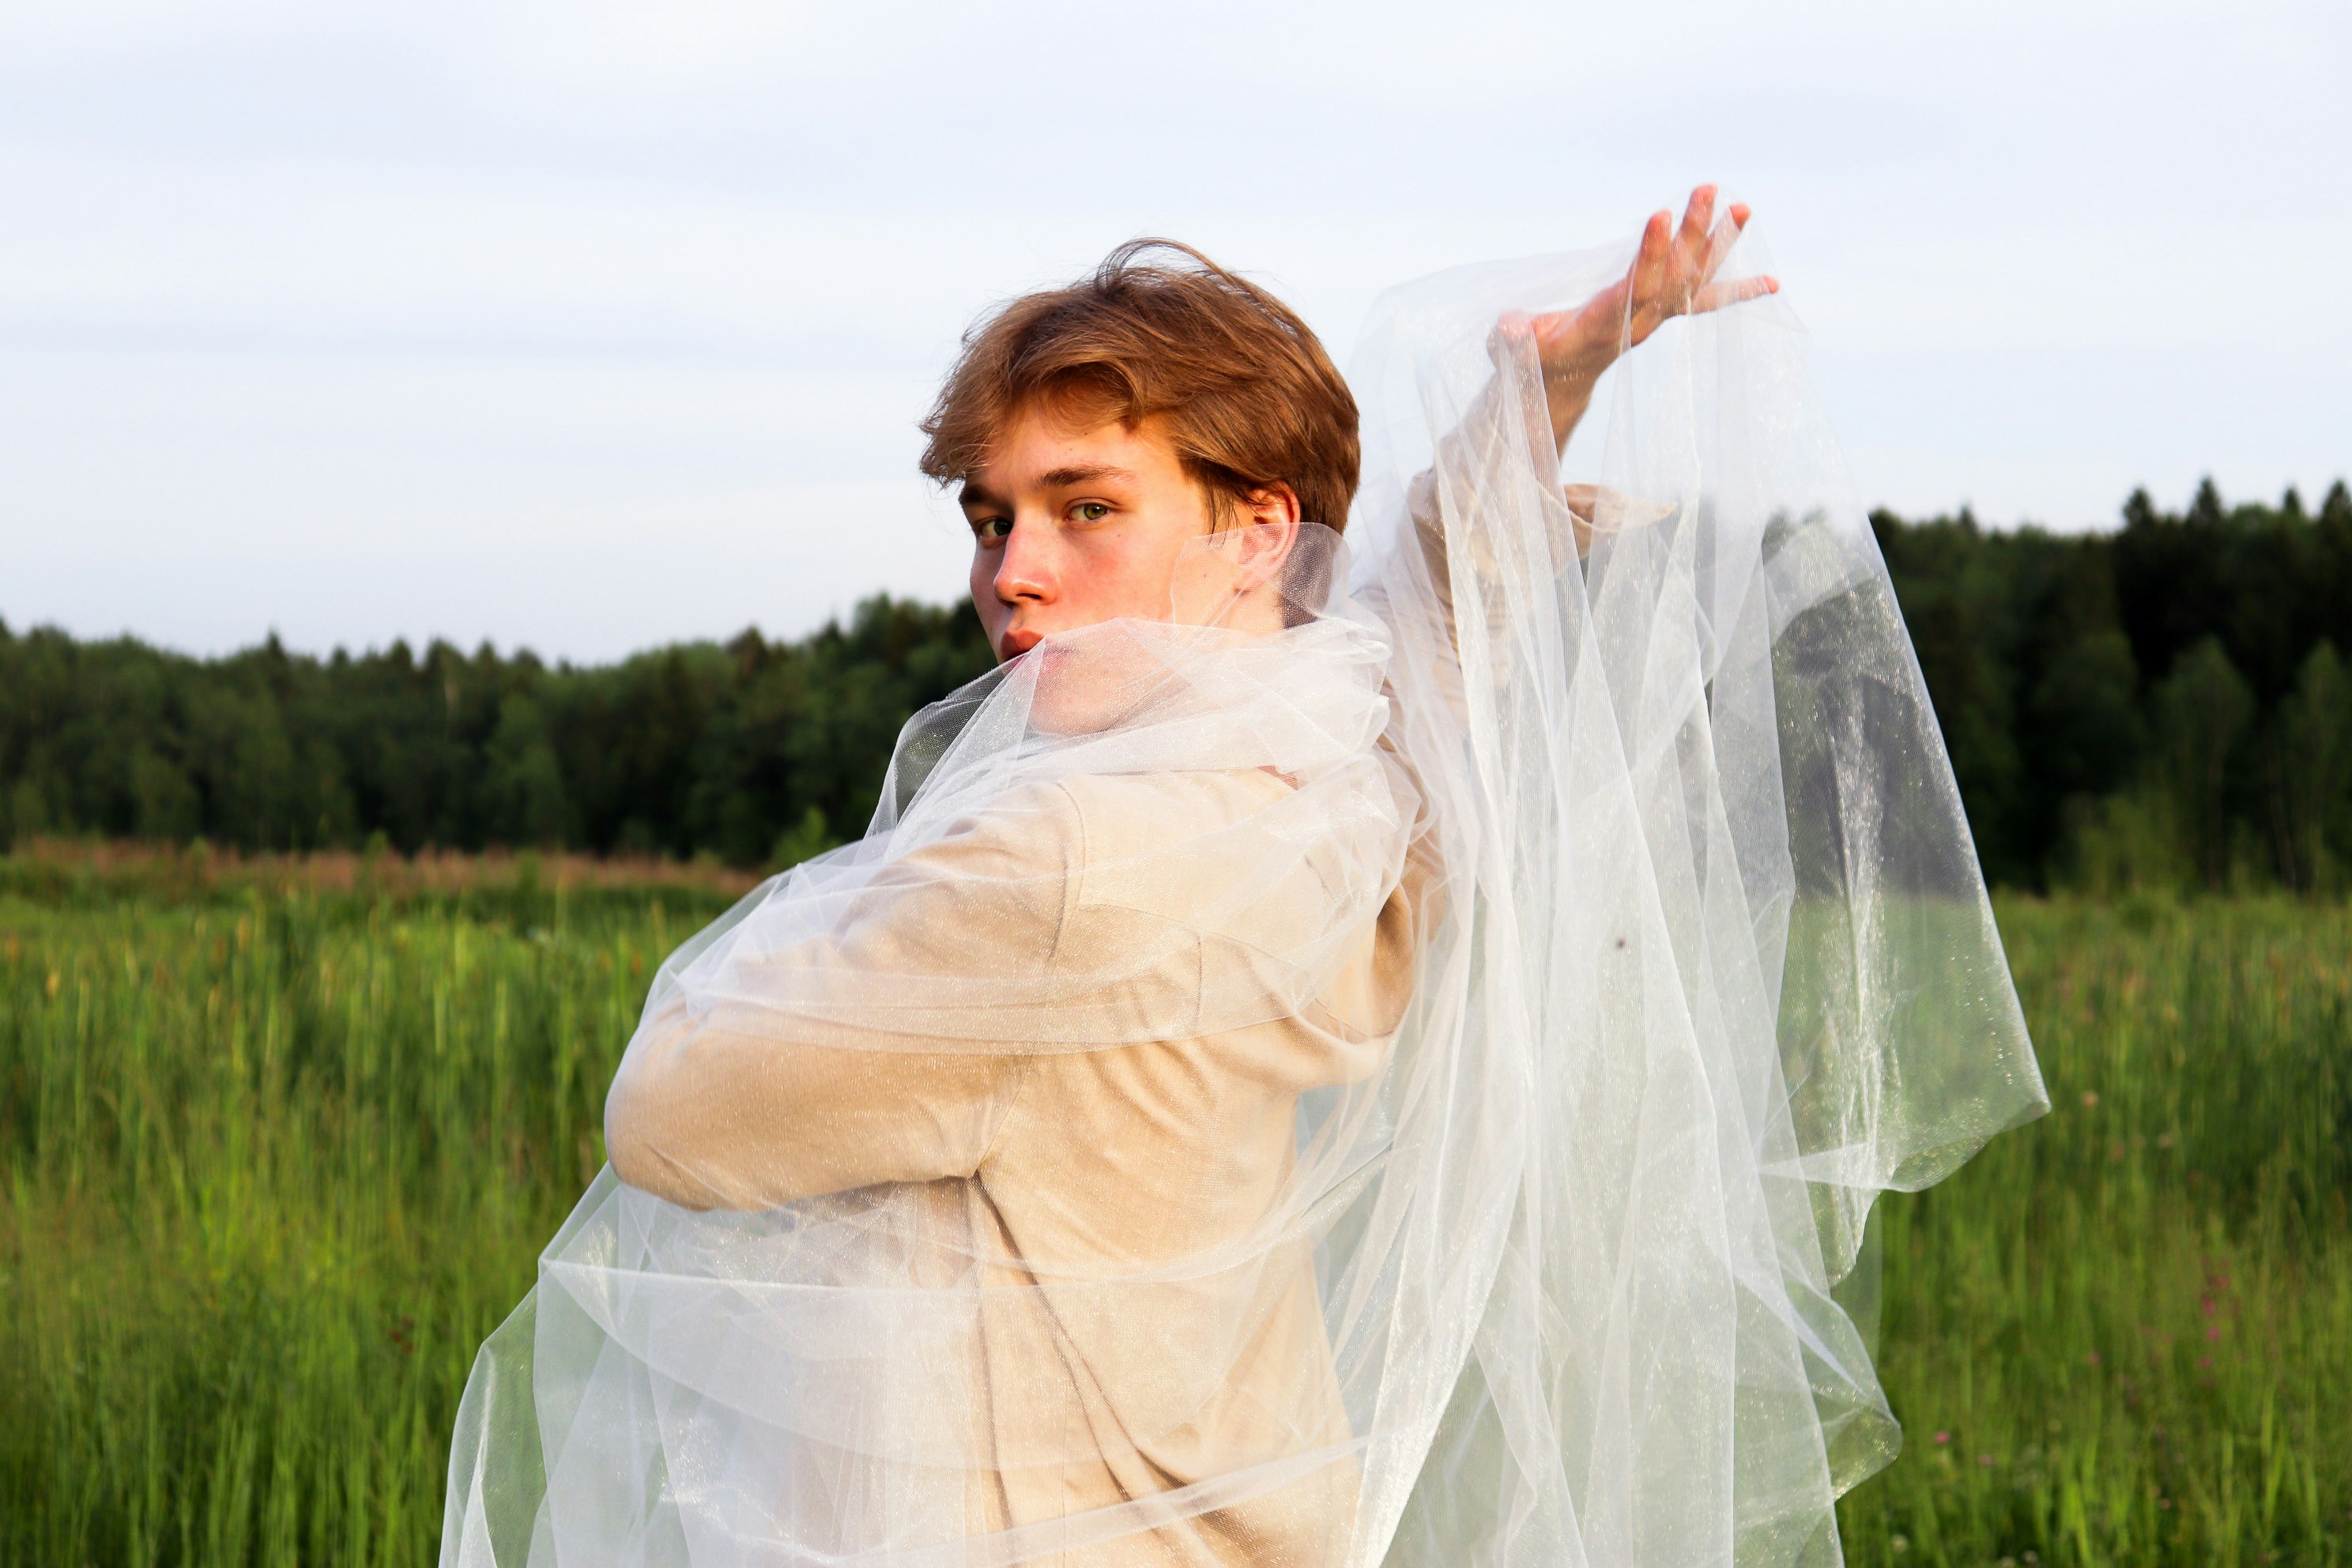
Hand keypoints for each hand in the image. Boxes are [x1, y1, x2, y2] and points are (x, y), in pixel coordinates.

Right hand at [1522, 185, 1779, 450]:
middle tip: (1709, 191)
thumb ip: (1511, 341)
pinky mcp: (1659, 315)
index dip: (1649, 254)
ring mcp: (1654, 319)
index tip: (1660, 214)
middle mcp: (1639, 323)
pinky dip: (1736, 291)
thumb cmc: (1530, 361)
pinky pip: (1702, 303)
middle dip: (1692, 233)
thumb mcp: (1511, 353)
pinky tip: (1772, 285)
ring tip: (1744, 208)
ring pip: (1691, 279)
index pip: (1633, 287)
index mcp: (1602, 327)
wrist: (1558, 386)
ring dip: (1718, 243)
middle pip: (1672, 276)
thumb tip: (1511, 326)